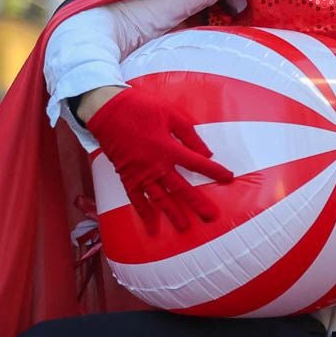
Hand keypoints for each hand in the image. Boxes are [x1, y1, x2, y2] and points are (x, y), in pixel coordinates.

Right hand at [86, 85, 233, 233]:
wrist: (107, 111)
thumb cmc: (141, 108)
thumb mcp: (171, 114)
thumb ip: (189, 135)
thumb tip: (206, 153)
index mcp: (168, 148)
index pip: (197, 164)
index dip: (214, 171)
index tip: (228, 178)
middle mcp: (156, 166)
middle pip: (181, 188)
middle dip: (197, 203)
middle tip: (210, 217)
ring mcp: (140, 174)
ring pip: (160, 198)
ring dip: (172, 214)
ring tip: (184, 228)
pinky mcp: (127, 177)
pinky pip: (136, 199)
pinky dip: (144, 213)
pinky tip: (151, 226)